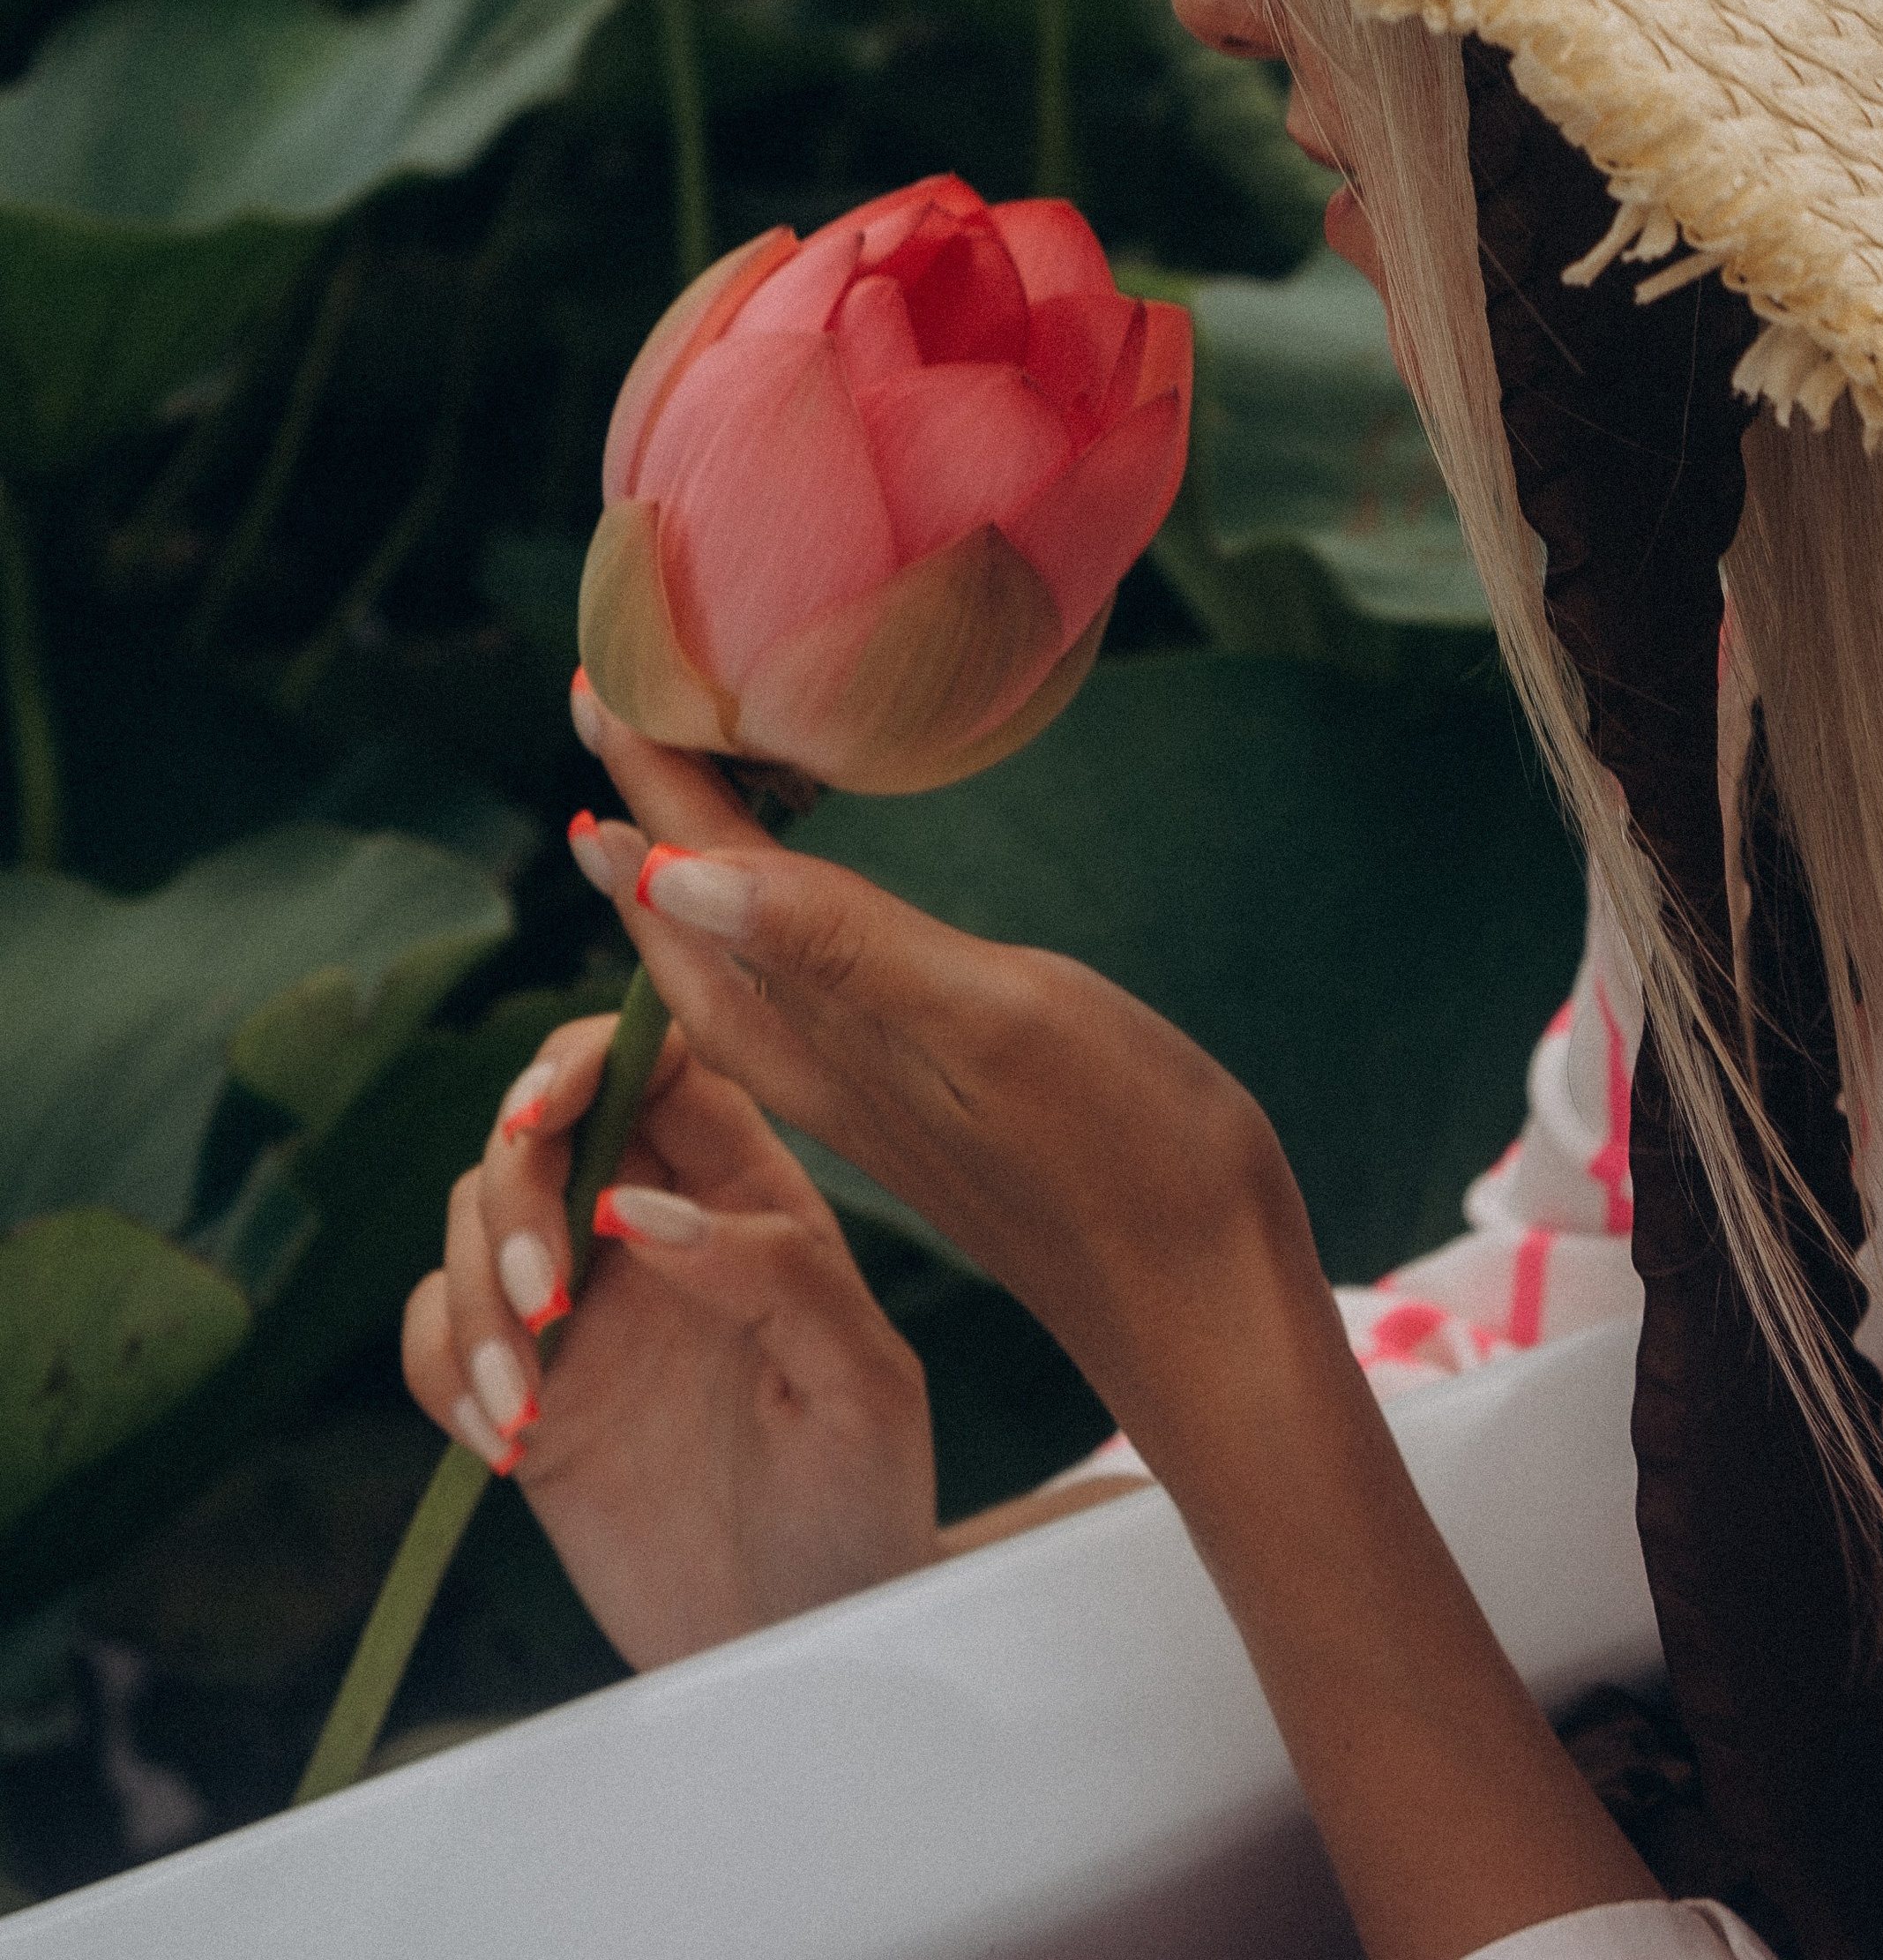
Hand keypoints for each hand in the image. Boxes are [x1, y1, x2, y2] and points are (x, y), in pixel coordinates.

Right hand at [400, 1014, 937, 1670]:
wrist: (809, 1644)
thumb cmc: (863, 1505)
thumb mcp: (860, 1388)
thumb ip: (777, 1276)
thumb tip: (645, 1207)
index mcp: (751, 1194)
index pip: (657, 1065)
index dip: (586, 1059)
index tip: (542, 1116)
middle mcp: (657, 1228)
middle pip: (540, 1130)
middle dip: (515, 1194)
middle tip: (547, 1300)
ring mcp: (586, 1308)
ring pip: (473, 1221)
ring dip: (477, 1298)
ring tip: (527, 1407)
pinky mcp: (530, 1389)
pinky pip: (440, 1331)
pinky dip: (446, 1368)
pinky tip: (506, 1445)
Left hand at [560, 692, 1659, 1959]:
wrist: (1201, 1297)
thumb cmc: (1118, 1151)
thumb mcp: (981, 1027)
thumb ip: (834, 949)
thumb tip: (665, 871)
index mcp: (813, 1032)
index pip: (685, 880)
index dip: (643, 776)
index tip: (592, 673)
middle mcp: (817, 1061)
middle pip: (682, 918)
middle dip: (640, 810)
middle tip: (607, 697)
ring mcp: (867, 1086)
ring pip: (731, 960)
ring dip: (688, 865)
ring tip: (664, 786)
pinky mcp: (920, 1101)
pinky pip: (796, 988)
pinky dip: (767, 916)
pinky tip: (791, 900)